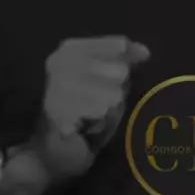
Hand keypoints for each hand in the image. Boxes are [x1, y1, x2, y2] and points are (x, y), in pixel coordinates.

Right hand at [30, 36, 150, 180]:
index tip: (121, 79)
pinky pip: (102, 112)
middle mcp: (60, 61)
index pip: (118, 45)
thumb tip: (144, 52)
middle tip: (97, 103)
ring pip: (114, 94)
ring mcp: (57, 86)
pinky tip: (87, 125)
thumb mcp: (107, 79)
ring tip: (93, 115)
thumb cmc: (83, 111)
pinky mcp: (60, 111)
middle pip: (120, 70)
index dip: (129, 61)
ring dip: (109, 109)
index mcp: (70, 49)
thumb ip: (124, 61)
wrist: (50, 150)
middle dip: (116, 90)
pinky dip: (100, 123)